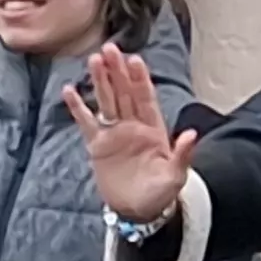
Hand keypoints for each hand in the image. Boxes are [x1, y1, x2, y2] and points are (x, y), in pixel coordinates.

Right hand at [64, 45, 195, 224]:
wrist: (139, 211)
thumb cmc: (161, 194)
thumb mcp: (175, 176)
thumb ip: (182, 154)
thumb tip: (190, 134)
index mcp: (153, 130)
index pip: (145, 98)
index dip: (139, 79)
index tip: (133, 60)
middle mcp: (133, 126)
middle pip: (123, 93)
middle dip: (117, 71)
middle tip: (109, 48)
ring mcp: (114, 134)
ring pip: (106, 101)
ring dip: (100, 81)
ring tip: (92, 60)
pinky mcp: (98, 146)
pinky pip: (86, 123)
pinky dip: (78, 107)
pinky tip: (70, 91)